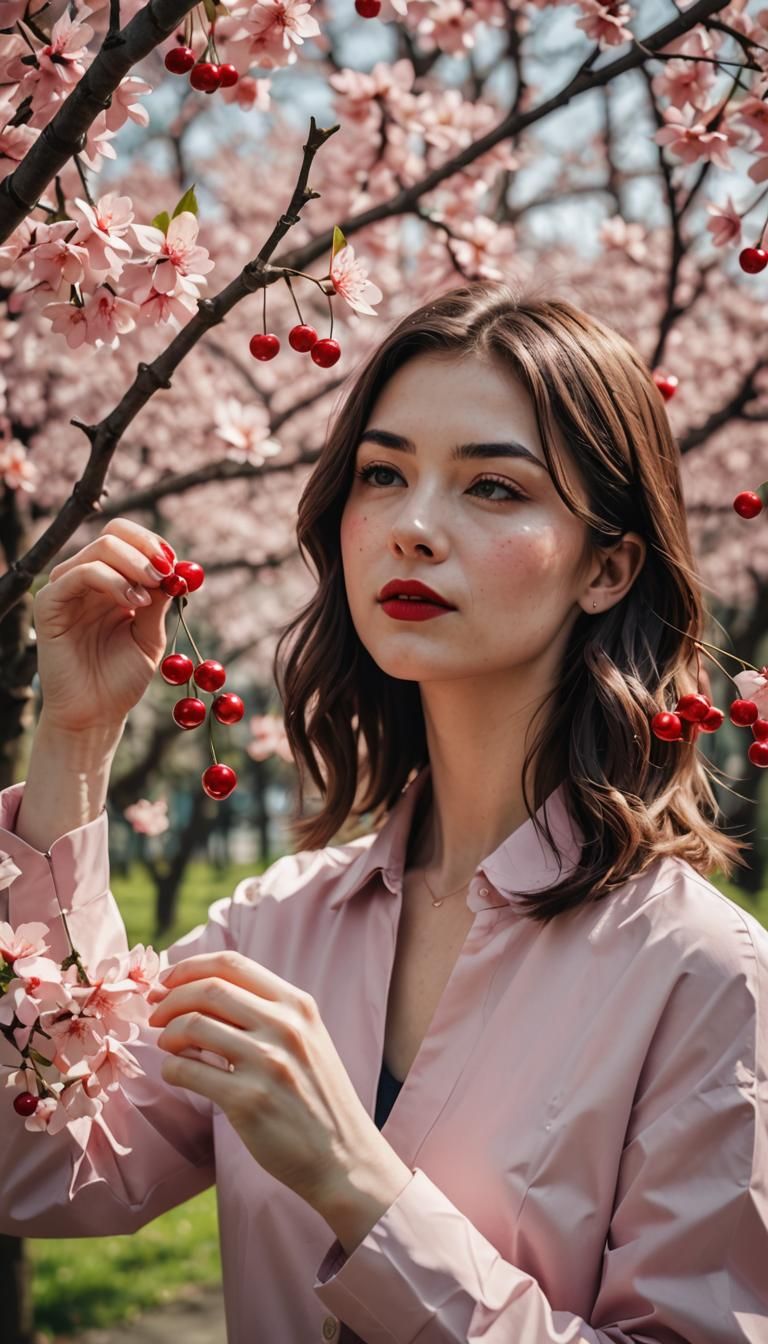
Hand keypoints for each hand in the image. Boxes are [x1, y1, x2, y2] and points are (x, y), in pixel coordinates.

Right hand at [33, 518, 175, 733]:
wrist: (96, 714)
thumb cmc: (122, 679)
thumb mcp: (150, 635)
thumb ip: (159, 600)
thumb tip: (178, 569)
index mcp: (110, 582)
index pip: (126, 539)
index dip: (153, 544)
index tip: (177, 563)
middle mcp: (87, 580)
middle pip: (113, 535)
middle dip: (146, 549)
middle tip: (167, 572)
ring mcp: (66, 589)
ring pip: (100, 549)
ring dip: (134, 566)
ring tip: (149, 597)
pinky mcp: (49, 604)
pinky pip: (79, 574)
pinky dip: (111, 580)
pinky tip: (133, 602)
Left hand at [146, 951, 384, 1210]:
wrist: (344, 1156)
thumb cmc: (317, 1097)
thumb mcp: (307, 1038)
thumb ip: (267, 1012)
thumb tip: (205, 991)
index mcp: (297, 1005)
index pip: (232, 964)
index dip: (190, 967)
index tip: (167, 981)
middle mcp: (285, 1026)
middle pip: (208, 989)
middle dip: (170, 998)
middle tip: (155, 1015)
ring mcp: (267, 1062)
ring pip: (193, 1026)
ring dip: (168, 1034)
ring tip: (168, 1046)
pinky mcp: (248, 1100)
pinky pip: (188, 1071)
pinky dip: (171, 1068)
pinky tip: (177, 1073)